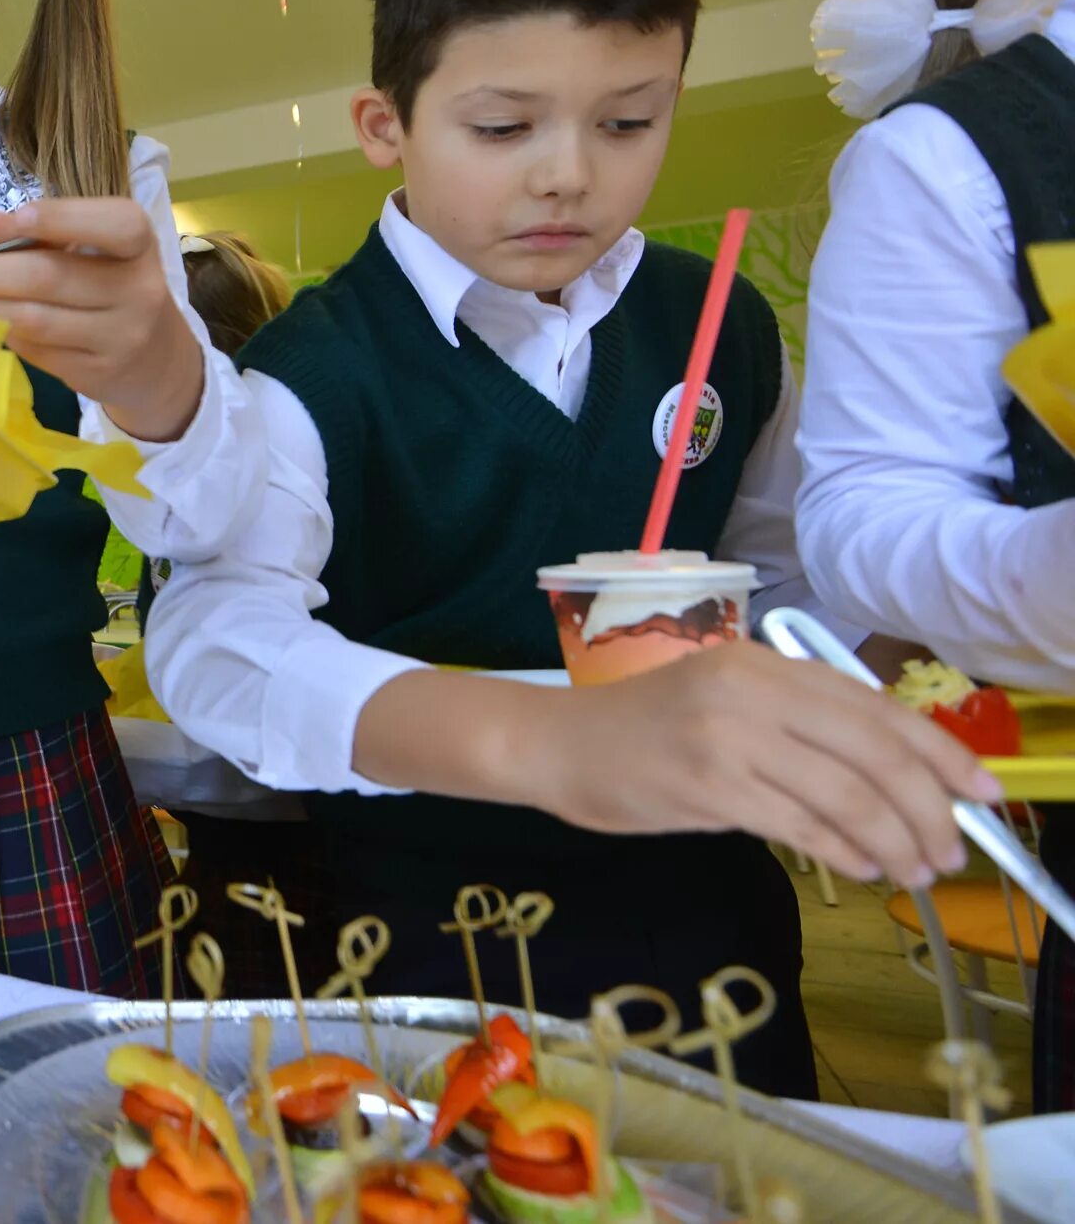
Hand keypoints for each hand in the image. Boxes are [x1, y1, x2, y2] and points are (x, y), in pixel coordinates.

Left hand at [0, 199, 207, 441]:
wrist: (156, 360)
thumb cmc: (114, 287)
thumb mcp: (92, 250)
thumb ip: (40, 233)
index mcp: (140, 244)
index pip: (112, 225)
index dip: (59, 218)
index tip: (16, 217)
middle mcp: (139, 290)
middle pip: (49, 277)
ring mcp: (121, 337)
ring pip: (35, 320)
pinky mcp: (98, 374)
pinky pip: (36, 351)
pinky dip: (8, 334)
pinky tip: (2, 324)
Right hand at [518, 642, 997, 885]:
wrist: (555, 745)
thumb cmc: (644, 730)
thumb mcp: (727, 703)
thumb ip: (799, 725)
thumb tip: (897, 778)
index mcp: (763, 664)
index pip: (875, 707)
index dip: (940, 753)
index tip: (983, 793)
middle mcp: (750, 691)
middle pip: (873, 752)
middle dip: (927, 809)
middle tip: (950, 851)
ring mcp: (728, 738)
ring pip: (845, 794)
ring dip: (894, 841)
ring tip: (914, 871)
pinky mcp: (709, 787)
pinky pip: (801, 825)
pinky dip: (845, 852)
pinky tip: (863, 869)